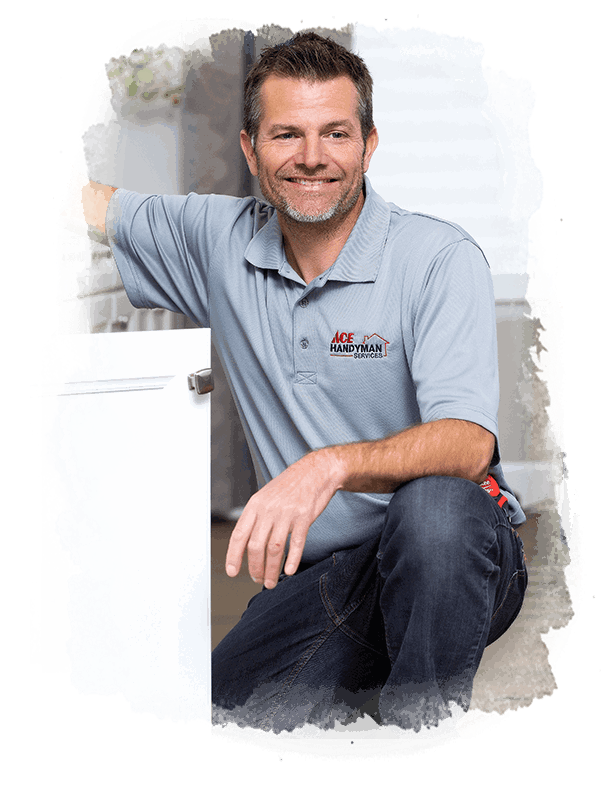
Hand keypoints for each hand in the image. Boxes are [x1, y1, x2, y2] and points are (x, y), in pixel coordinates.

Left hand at [225, 449, 341, 588]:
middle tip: (257, 579)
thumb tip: (246, 544)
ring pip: (274, 548)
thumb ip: (256, 518)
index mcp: (255, 505)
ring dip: (271, 569)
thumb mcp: (266, 497)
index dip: (233, 556)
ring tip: (272, 581)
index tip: (232, 571)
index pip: (239, 535)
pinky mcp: (304, 517)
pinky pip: (296, 543)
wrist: (314, 471)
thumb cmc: (289, 486)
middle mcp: (268, 510)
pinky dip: (292, 559)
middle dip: (255, 568)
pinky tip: (289, 570)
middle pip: (256, 546)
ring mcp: (286, 513)